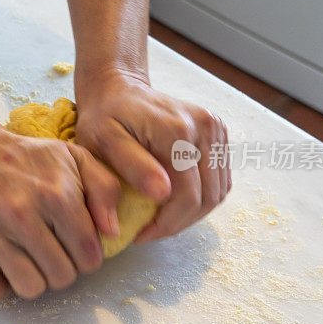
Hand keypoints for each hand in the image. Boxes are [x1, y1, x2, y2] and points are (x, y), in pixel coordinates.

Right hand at [0, 127, 120, 300]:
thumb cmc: (27, 158)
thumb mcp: (74, 157)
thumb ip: (105, 189)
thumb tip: (111, 231)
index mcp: (57, 195)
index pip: (89, 258)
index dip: (86, 257)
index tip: (72, 246)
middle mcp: (23, 214)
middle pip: (61, 278)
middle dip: (60, 269)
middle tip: (48, 250)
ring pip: (29, 288)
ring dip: (32, 279)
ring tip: (26, 258)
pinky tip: (1, 263)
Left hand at [75, 69, 230, 243]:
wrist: (118, 88)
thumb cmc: (104, 116)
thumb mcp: (103, 141)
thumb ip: (132, 166)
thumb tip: (163, 194)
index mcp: (178, 131)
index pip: (188, 196)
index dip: (167, 224)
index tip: (140, 234)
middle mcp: (205, 127)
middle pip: (208, 197)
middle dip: (180, 222)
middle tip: (150, 231)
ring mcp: (216, 129)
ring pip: (218, 192)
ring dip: (192, 213)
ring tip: (161, 219)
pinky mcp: (218, 133)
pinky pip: (219, 179)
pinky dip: (200, 197)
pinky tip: (173, 202)